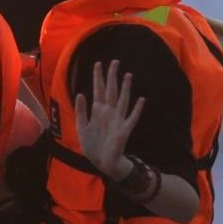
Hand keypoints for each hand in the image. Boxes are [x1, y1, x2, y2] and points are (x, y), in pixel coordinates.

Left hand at [74, 60, 145, 177]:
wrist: (101, 161)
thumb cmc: (92, 144)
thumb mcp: (82, 127)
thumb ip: (81, 111)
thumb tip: (81, 93)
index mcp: (98, 111)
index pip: (98, 90)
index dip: (98, 77)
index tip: (98, 64)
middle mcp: (109, 112)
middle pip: (111, 91)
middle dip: (112, 77)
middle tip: (114, 62)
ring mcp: (118, 120)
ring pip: (122, 100)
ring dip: (125, 88)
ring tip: (128, 75)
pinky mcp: (124, 130)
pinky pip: (132, 118)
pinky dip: (137, 109)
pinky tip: (141, 99)